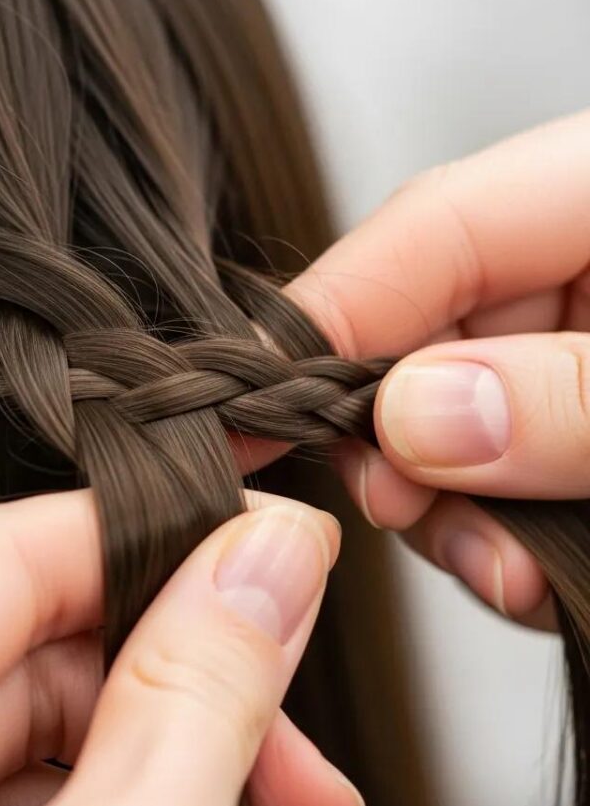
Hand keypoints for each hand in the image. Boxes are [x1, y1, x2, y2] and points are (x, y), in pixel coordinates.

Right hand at [259, 110, 589, 628]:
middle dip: (397, 444)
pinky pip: (502, 477)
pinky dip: (499, 538)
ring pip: (450, 426)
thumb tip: (417, 419)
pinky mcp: (572, 429)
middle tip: (400, 509)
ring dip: (456, 514)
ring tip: (503, 572)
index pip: (428, 231)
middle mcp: (577, 272)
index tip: (248, 403)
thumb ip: (571, 395)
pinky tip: (527, 574)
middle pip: (422, 337)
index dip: (326, 316)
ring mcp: (570, 356)